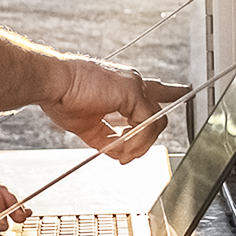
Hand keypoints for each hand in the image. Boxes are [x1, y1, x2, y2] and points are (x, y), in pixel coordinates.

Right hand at [41, 58, 188, 162]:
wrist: (51, 84)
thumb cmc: (61, 96)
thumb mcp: (87, 124)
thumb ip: (107, 137)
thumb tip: (118, 152)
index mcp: (120, 86)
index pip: (152, 90)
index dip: (169, 93)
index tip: (184, 90)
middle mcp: (132, 82)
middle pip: (156, 113)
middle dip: (147, 139)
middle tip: (129, 154)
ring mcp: (135, 85)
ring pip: (154, 122)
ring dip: (139, 144)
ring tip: (122, 154)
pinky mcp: (133, 92)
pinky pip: (147, 124)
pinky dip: (137, 141)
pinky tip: (124, 148)